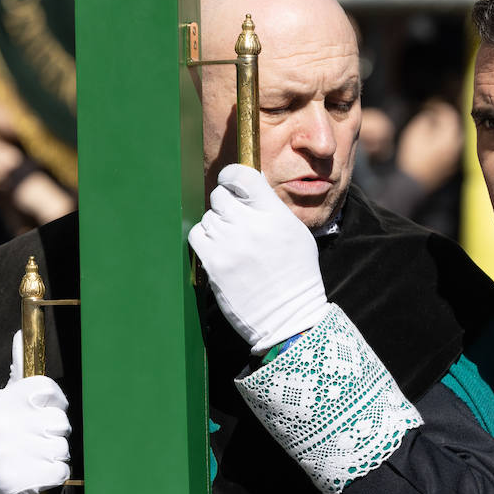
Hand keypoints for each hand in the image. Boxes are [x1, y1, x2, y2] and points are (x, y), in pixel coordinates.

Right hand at [0, 332, 70, 493]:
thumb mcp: (2, 405)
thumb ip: (18, 371)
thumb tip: (21, 333)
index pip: (47, 388)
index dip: (55, 401)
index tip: (45, 411)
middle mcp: (1, 426)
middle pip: (60, 421)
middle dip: (55, 434)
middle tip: (34, 442)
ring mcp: (7, 455)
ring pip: (63, 448)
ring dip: (55, 456)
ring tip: (33, 459)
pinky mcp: (17, 482)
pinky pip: (61, 471)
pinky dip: (55, 476)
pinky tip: (36, 476)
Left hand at [188, 164, 328, 353]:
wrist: (288, 317)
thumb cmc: (296, 276)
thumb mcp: (296, 233)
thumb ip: (272, 208)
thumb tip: (249, 187)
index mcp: (274, 215)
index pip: (243, 176)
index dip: (232, 176)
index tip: (231, 183)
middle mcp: (250, 225)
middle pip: (220, 195)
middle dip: (226, 204)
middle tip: (235, 219)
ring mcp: (229, 244)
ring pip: (208, 216)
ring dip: (217, 225)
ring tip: (233, 242)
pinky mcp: (214, 263)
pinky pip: (197, 235)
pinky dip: (205, 239)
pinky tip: (219, 249)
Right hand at [396, 101, 463, 192]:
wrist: (412, 182)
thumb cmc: (413, 155)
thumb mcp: (417, 131)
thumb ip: (427, 119)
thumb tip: (432, 116)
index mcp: (450, 137)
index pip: (450, 116)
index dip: (440, 107)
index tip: (432, 104)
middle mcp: (455, 148)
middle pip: (454, 128)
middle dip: (445, 120)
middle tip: (434, 114)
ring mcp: (452, 160)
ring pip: (452, 140)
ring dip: (444, 132)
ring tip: (433, 128)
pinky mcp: (447, 169)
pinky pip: (448, 151)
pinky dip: (443, 144)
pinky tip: (433, 144)